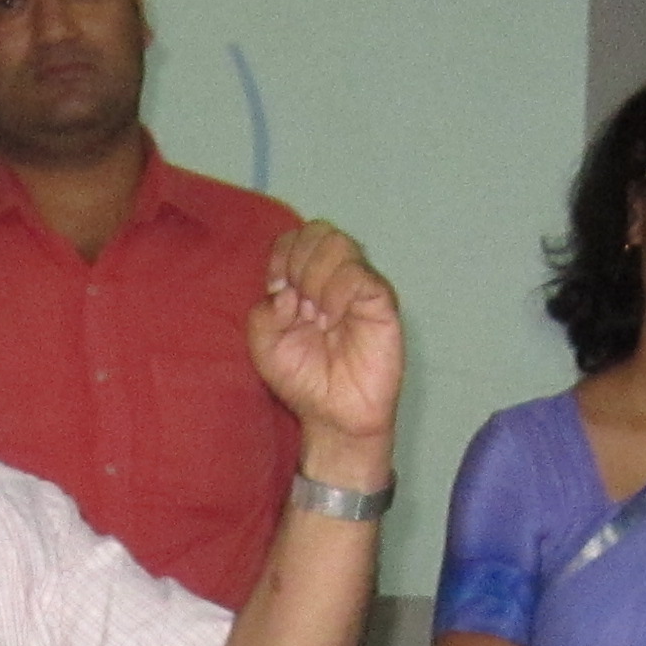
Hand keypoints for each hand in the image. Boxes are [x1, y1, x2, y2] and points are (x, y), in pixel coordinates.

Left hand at [248, 221, 404, 465]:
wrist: (333, 416)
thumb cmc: (304, 379)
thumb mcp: (264, 346)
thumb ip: (263, 313)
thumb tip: (287, 291)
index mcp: (307, 278)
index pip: (296, 236)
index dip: (282, 254)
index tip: (276, 290)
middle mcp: (335, 276)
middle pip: (319, 230)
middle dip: (298, 263)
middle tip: (298, 306)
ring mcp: (360, 287)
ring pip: (340, 244)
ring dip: (316, 277)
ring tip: (315, 316)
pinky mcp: (381, 303)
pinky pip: (360, 276)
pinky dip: (337, 292)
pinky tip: (329, 320)